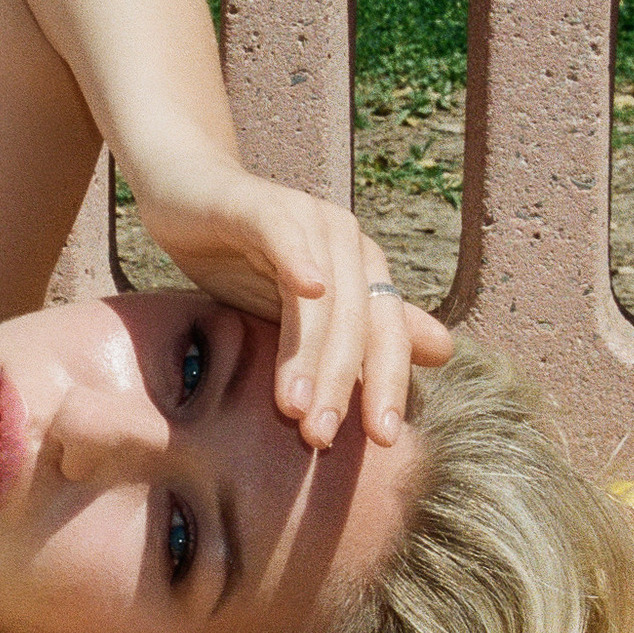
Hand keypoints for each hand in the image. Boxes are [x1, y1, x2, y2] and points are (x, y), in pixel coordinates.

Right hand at [133, 163, 451, 447]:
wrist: (188, 192)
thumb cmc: (242, 254)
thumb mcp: (302, 307)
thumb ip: (362, 330)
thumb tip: (445, 352)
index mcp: (363, 269)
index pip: (386, 336)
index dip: (388, 385)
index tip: (381, 440)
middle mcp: (347, 241)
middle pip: (358, 323)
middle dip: (342, 384)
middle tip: (321, 437)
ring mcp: (309, 218)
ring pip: (323, 296)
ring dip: (309, 353)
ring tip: (294, 406)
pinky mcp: (261, 205)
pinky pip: (286, 236)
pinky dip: (299, 261)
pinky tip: (306, 290)